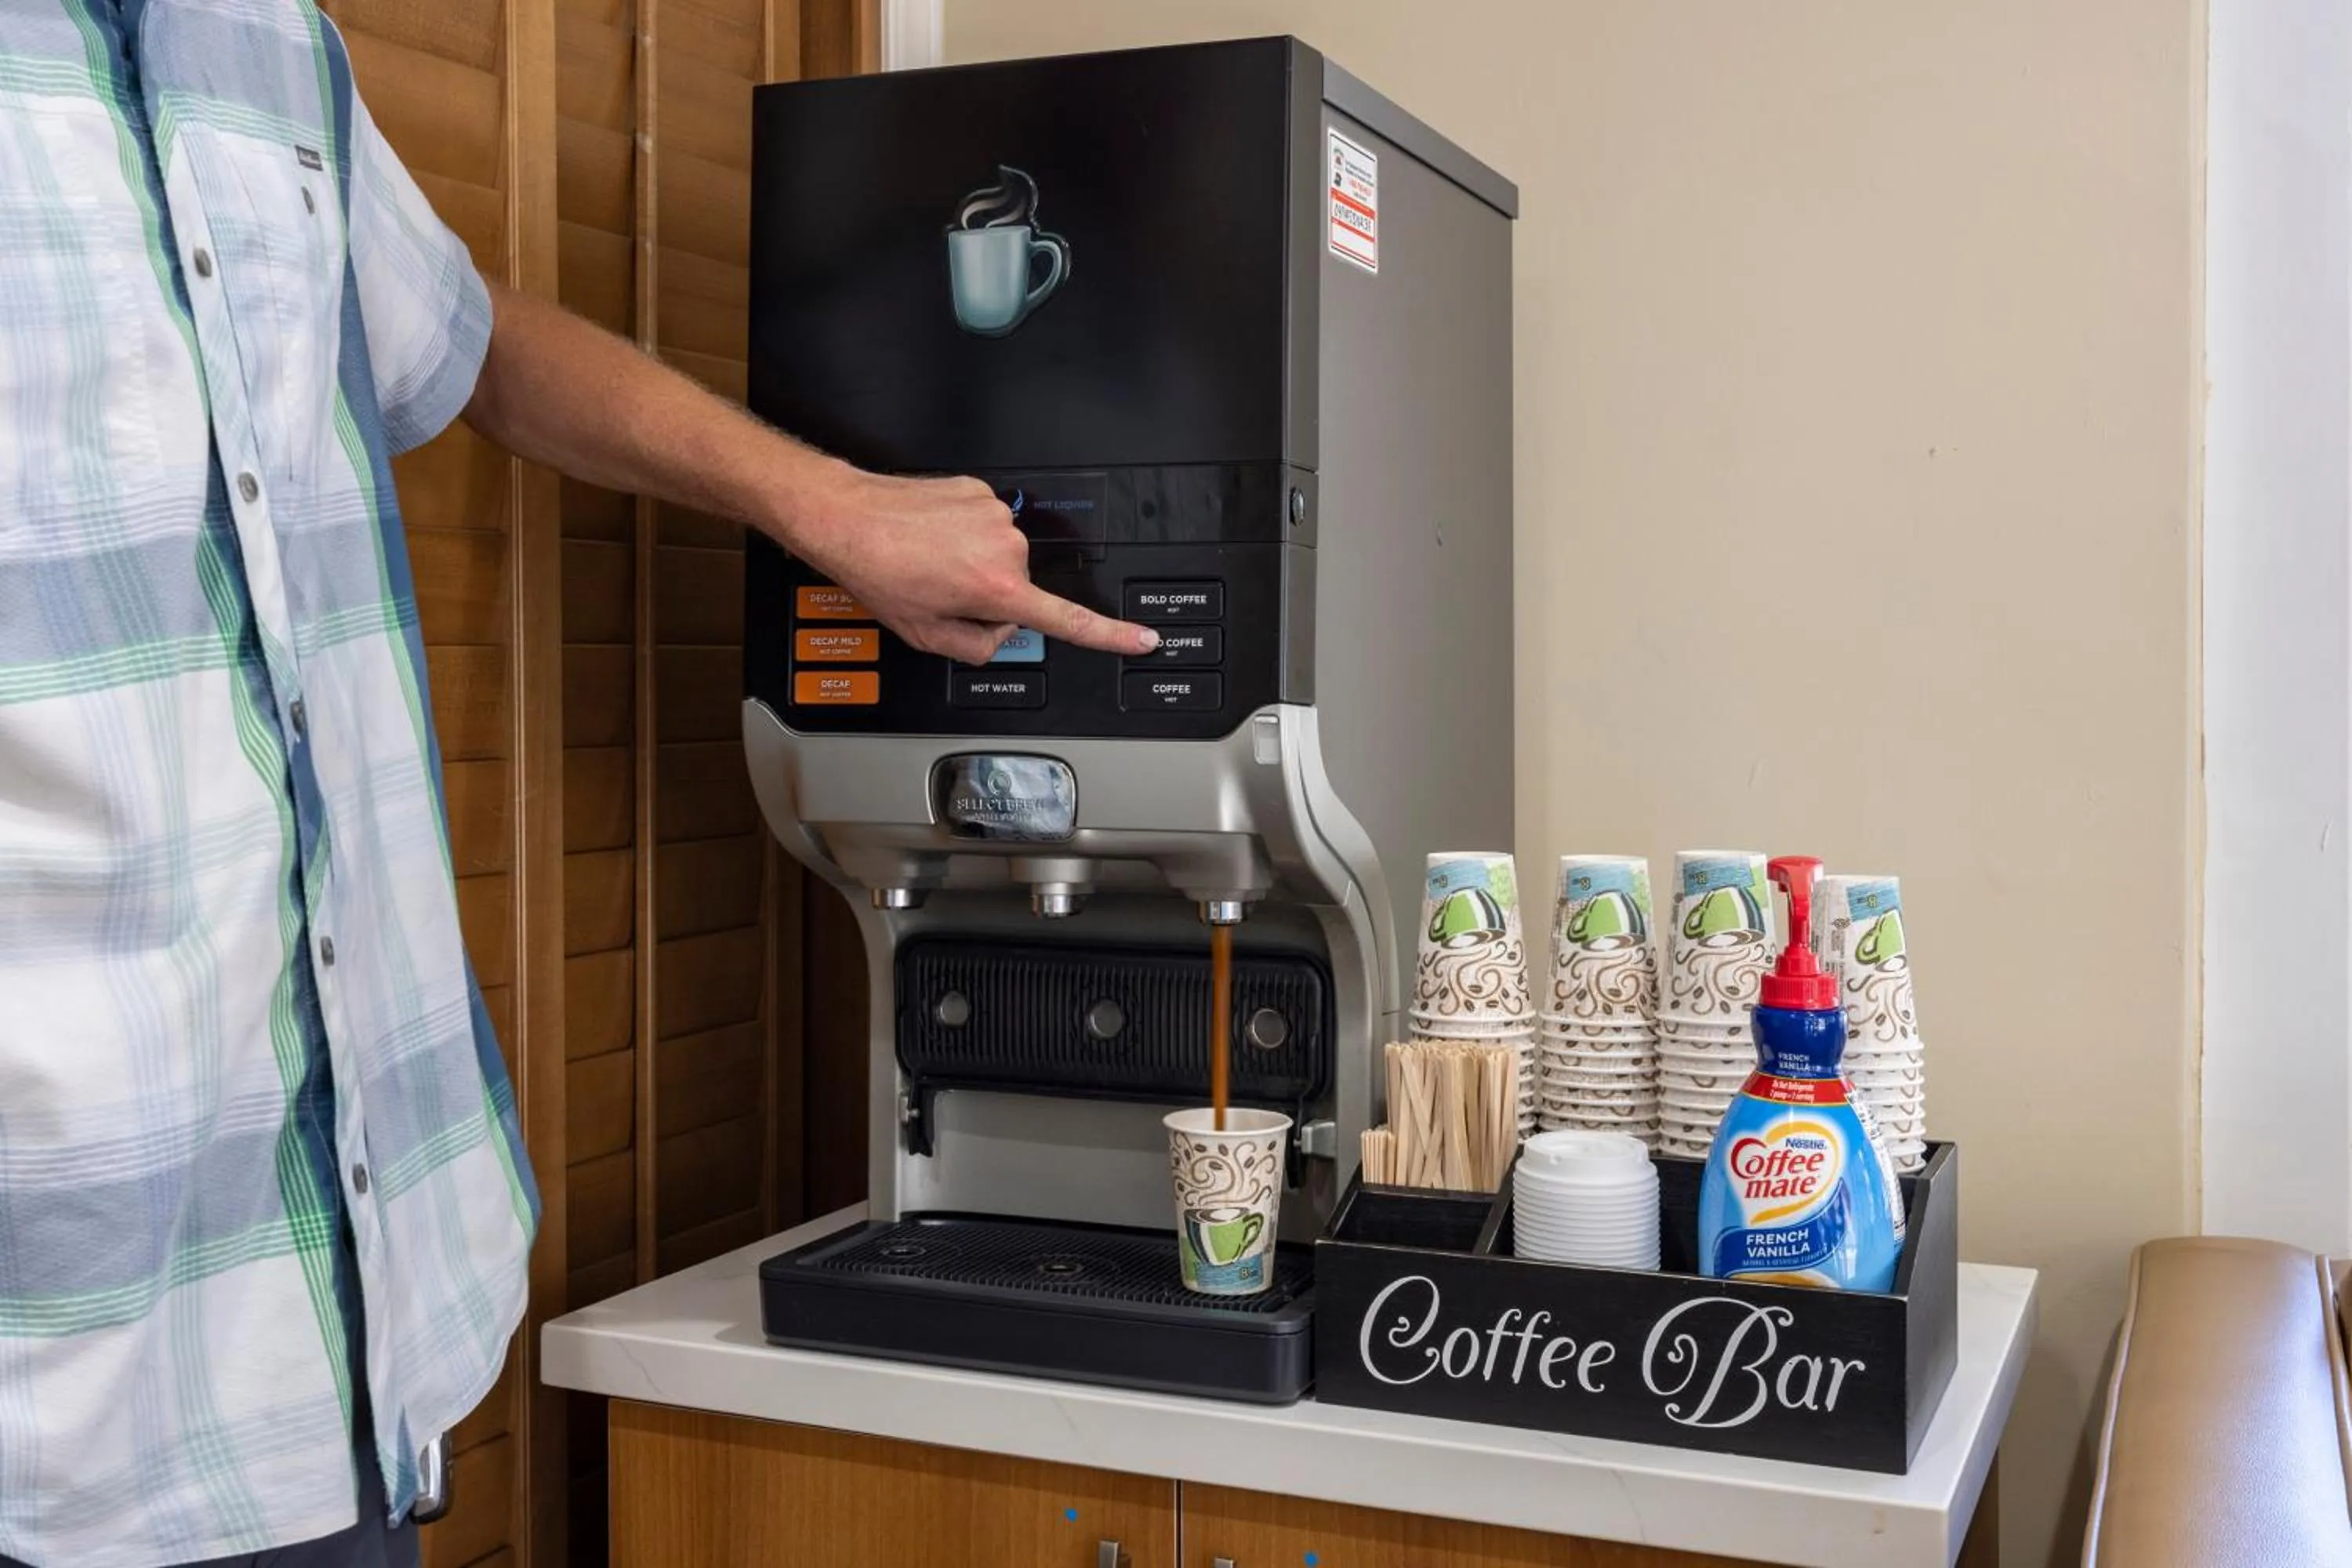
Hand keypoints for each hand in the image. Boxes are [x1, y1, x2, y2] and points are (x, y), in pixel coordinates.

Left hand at [783, 464, 1159, 663]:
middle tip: (940, 590)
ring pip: (998, 556)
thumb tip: (998, 632)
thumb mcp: (925, 634)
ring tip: (928, 560)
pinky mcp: (979, 489)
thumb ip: (976, 646)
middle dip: (985, 596)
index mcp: (998, 589)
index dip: (1111, 634)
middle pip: (1017, 588)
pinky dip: (960, 534)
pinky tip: (931, 537)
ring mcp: (994, 514)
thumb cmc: (877, 571)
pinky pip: (981, 525)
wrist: (847, 517)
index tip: (1144, 639)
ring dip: (970, 562)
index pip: (1068, 620)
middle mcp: (1005, 547)